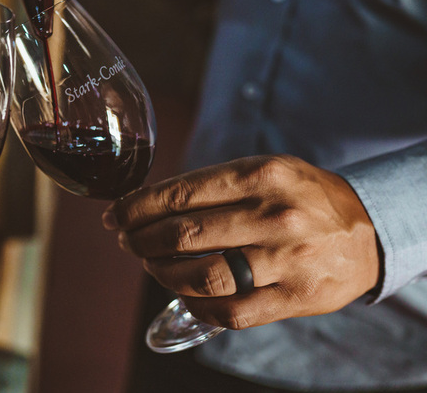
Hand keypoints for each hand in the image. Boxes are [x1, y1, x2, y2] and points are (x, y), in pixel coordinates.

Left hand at [103, 154, 379, 329]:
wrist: (367, 231)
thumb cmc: (301, 197)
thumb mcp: (266, 171)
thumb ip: (213, 185)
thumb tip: (147, 204)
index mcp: (261, 175)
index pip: (180, 193)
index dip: (137, 207)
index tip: (114, 216)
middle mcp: (274, 215)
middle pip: (182, 235)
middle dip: (140, 240)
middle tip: (127, 242)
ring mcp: (285, 260)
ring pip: (199, 276)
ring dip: (161, 273)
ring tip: (152, 265)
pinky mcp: (294, 298)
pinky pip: (228, 312)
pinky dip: (196, 306)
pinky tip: (186, 296)